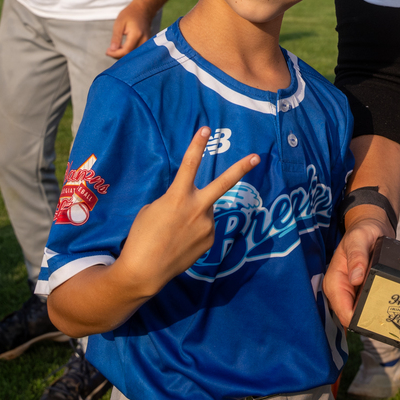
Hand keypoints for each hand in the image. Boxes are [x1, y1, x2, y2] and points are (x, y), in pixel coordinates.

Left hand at [107, 0, 156, 57]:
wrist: (143, 10)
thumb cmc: (130, 14)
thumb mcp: (119, 23)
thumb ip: (116, 38)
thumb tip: (112, 50)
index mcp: (136, 34)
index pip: (126, 51)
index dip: (115, 54)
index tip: (107, 51)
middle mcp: (144, 40)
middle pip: (130, 55)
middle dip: (118, 55)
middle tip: (109, 50)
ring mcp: (147, 42)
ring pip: (134, 55)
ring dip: (123, 55)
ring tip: (114, 49)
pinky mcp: (146, 43)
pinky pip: (137, 52)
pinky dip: (128, 52)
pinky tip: (121, 48)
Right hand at [116, 128, 259, 296]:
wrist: (145, 271)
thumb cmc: (142, 237)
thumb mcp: (153, 209)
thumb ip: (174, 200)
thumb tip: (189, 203)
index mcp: (178, 197)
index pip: (189, 164)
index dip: (197, 145)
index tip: (206, 128)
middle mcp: (197, 208)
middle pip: (223, 184)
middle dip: (241, 169)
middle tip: (257, 157)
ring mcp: (206, 226)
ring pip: (205, 211)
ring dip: (194, 215)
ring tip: (175, 232)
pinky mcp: (210, 240)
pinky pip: (205, 228)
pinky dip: (195, 231)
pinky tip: (181, 242)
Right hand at [323, 210, 392, 325]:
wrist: (370, 228)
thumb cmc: (362, 232)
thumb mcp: (359, 240)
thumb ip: (357, 257)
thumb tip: (355, 278)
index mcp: (334, 281)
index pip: (343, 311)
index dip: (357, 319)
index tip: (375, 319)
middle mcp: (340, 290)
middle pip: (352, 317)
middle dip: (367, 320)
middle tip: (388, 320)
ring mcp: (350, 293)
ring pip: (360, 314)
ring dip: (373, 316)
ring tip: (391, 316)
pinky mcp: (360, 293)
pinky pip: (367, 306)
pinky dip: (376, 309)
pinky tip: (389, 309)